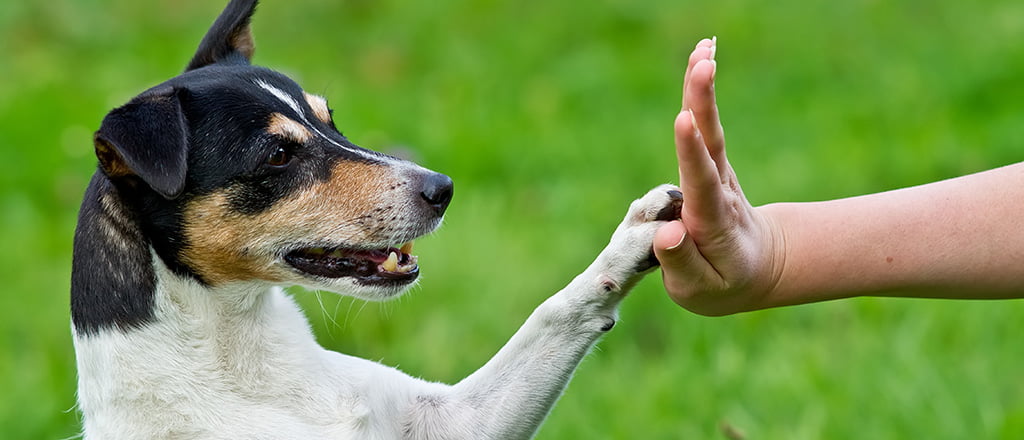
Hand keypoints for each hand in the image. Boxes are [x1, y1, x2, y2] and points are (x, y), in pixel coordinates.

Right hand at [653, 38, 784, 315]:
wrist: (757, 268)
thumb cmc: (722, 284)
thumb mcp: (700, 290)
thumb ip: (682, 263)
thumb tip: (668, 232)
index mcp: (712, 223)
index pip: (701, 184)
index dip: (691, 153)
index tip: (684, 121)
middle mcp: (718, 191)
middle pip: (711, 144)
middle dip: (704, 104)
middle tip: (703, 65)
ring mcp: (717, 173)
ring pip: (710, 128)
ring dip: (703, 89)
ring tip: (703, 49)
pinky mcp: (711, 163)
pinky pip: (705, 125)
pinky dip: (701, 92)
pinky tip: (701, 56)